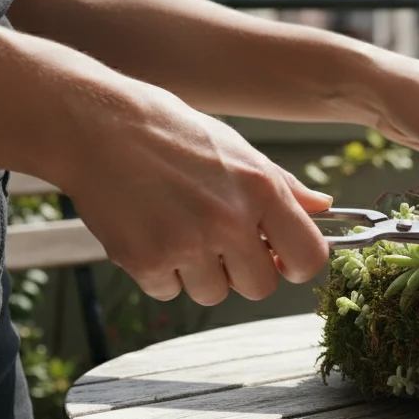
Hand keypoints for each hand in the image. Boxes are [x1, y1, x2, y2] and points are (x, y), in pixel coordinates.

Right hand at [57, 86, 331, 305]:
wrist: (95, 124)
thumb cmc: (169, 132)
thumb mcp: (238, 148)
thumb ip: (283, 186)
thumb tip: (323, 207)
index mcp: (262, 189)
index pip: (309, 257)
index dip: (296, 264)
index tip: (280, 259)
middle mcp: (230, 220)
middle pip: (261, 287)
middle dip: (244, 272)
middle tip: (218, 242)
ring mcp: (187, 244)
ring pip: (213, 295)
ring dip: (199, 273)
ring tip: (177, 229)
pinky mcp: (145, 260)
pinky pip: (168, 292)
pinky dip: (159, 273)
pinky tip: (149, 232)